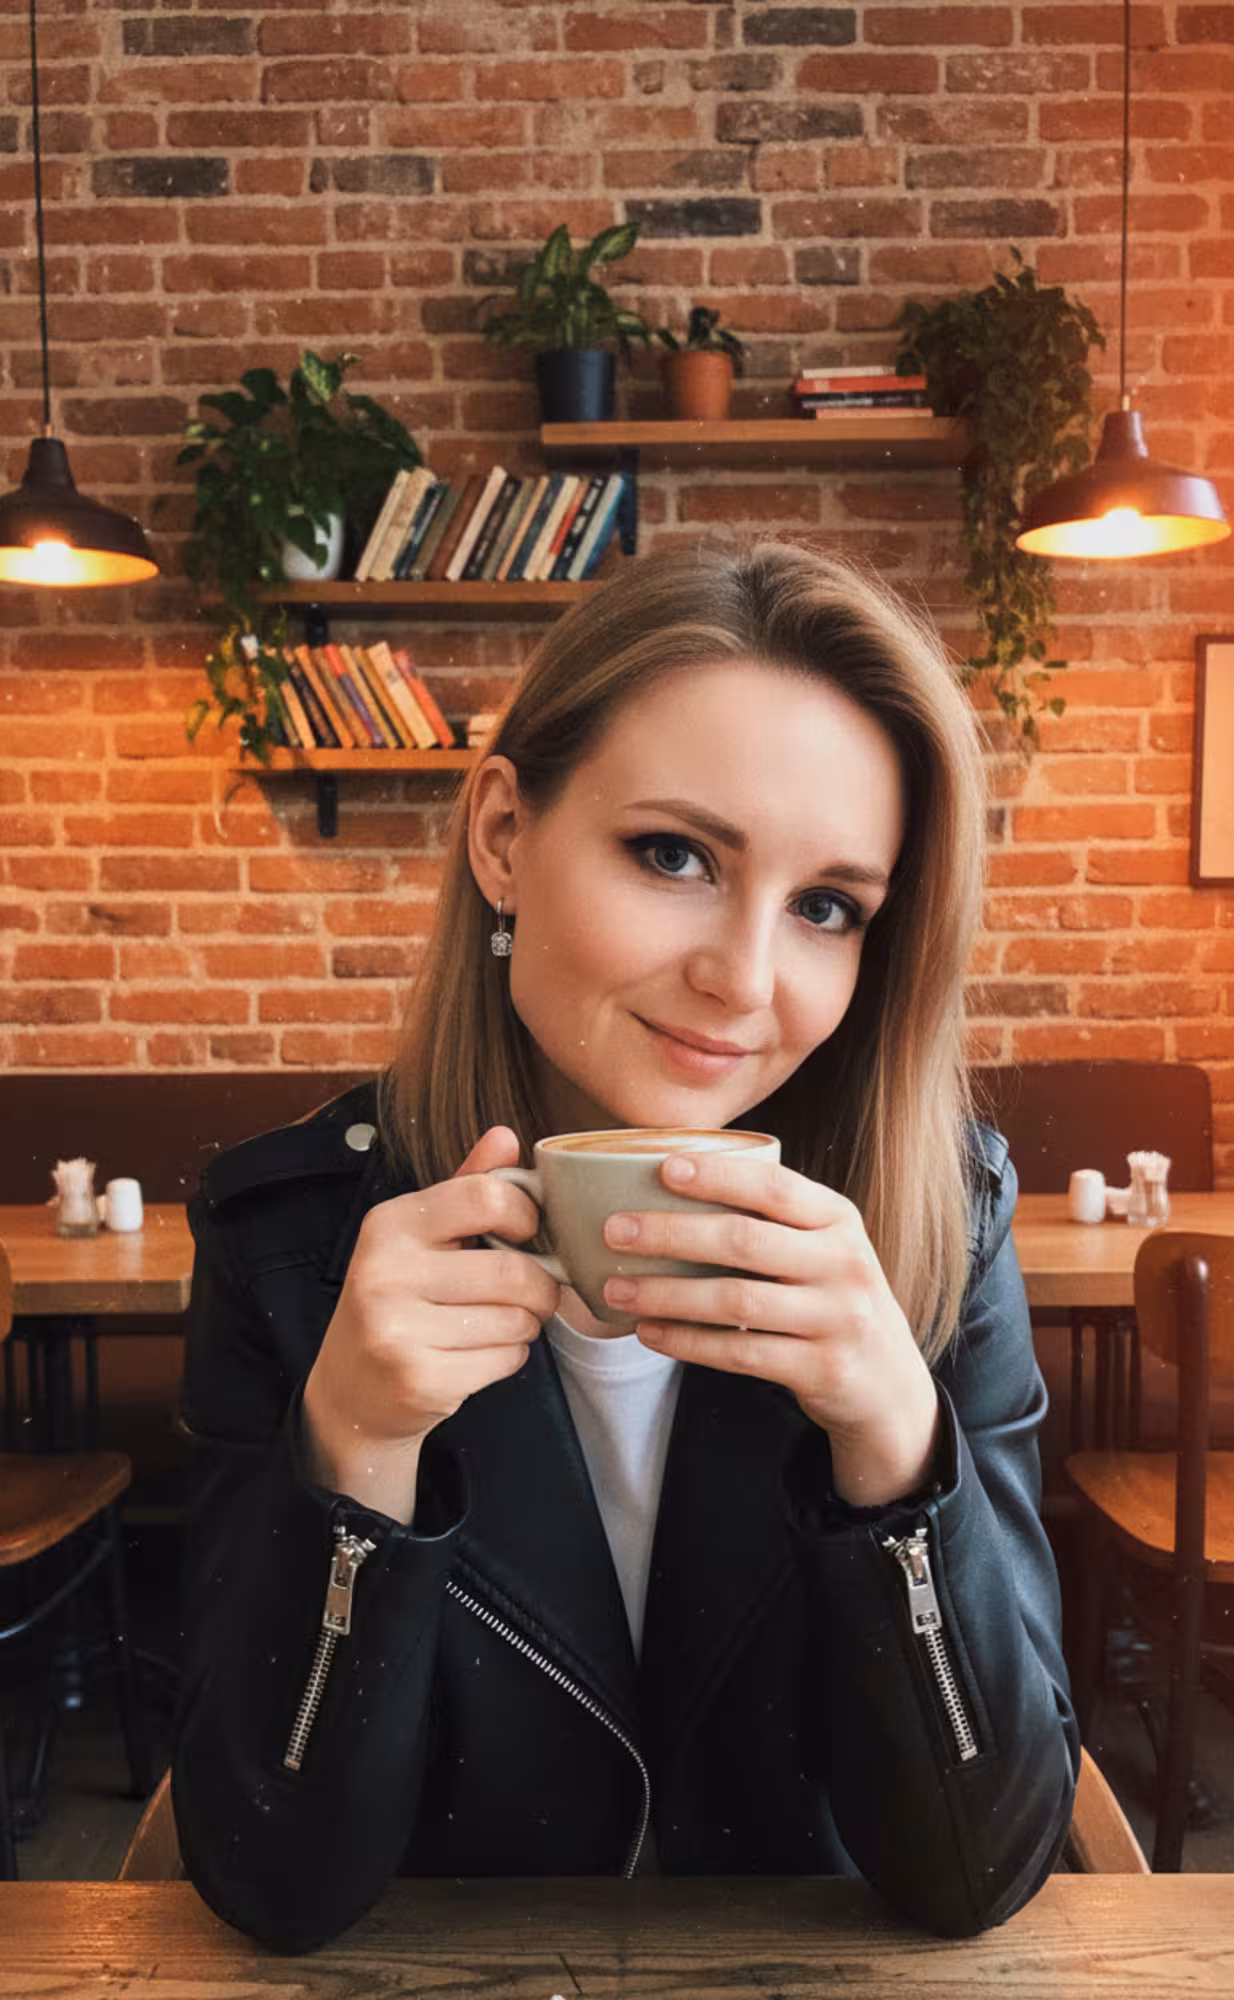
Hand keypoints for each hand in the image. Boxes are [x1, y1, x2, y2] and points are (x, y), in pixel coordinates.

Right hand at [302, 1126, 559, 1522]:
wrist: (349, 1393)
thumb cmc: (397, 1302)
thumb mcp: (420, 1237)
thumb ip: (465, 1186)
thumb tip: (506, 1135)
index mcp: (390, 1224)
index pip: (486, 1196)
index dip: (527, 1214)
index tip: (529, 1232)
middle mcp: (385, 1272)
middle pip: (513, 1270)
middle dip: (541, 1288)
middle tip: (535, 1294)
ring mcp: (397, 1329)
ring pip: (515, 1319)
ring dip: (526, 1325)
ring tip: (498, 1324)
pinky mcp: (418, 1378)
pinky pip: (505, 1359)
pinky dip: (510, 1357)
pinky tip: (480, 1356)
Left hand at [600, 1151, 939, 1508]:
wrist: (889, 1385)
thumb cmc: (832, 1301)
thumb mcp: (822, 1251)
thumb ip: (771, 1223)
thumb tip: (668, 1188)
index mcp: (839, 1221)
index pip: (774, 1187)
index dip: (718, 1175)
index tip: (663, 1167)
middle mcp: (844, 1264)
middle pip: (744, 1241)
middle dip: (671, 1233)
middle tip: (615, 1230)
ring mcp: (836, 1319)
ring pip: (735, 1301)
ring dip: (666, 1294)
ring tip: (615, 1289)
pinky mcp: (821, 1369)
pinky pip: (739, 1353)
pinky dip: (687, 1342)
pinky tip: (650, 1333)